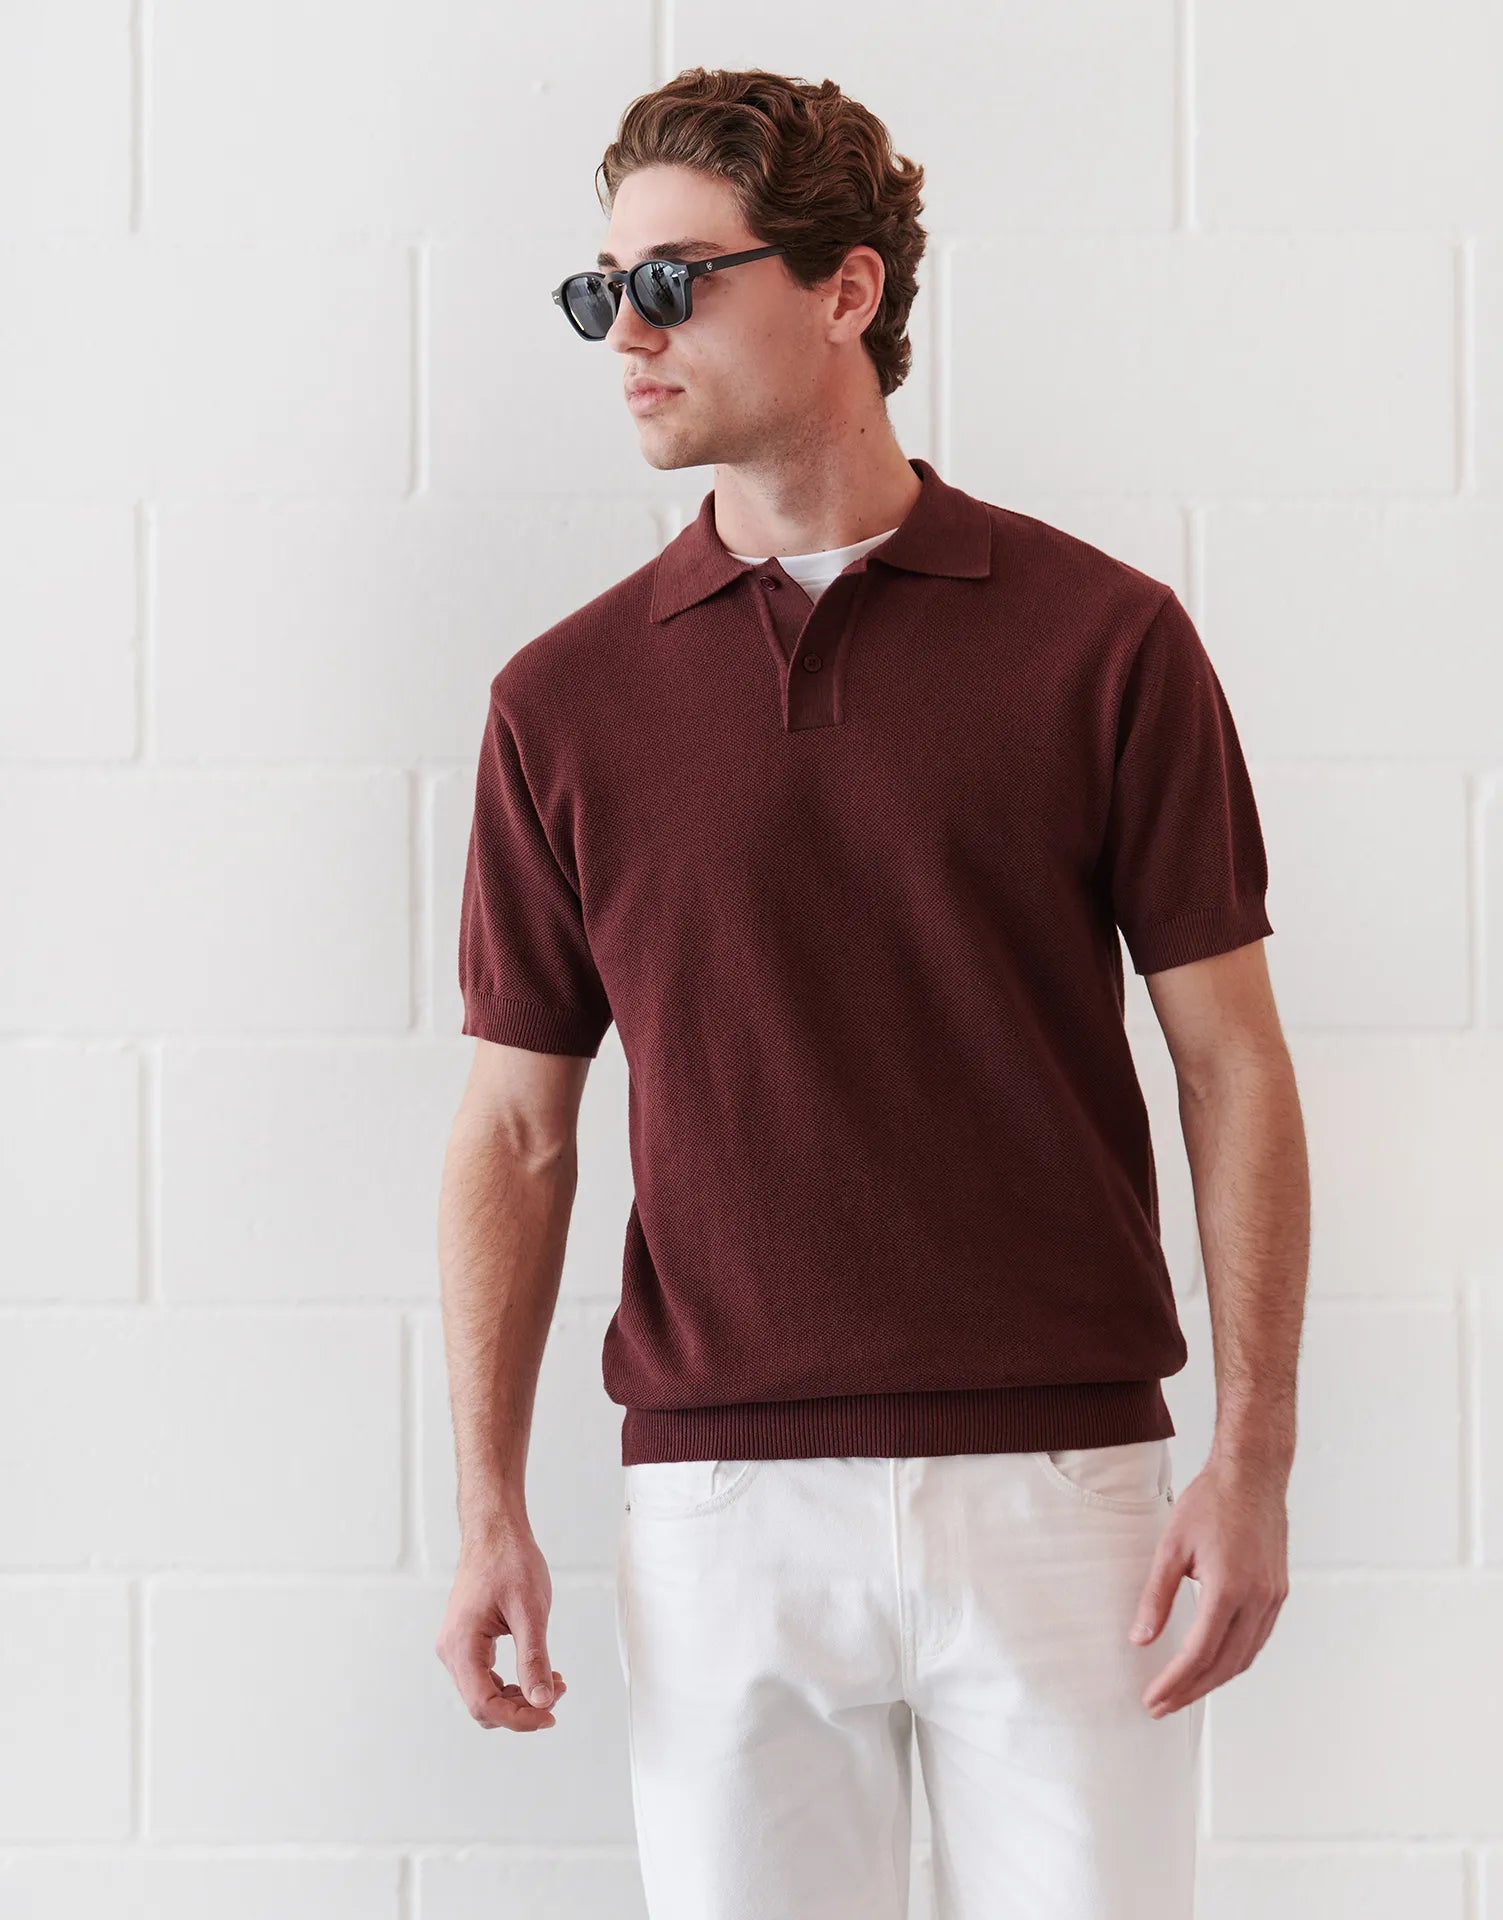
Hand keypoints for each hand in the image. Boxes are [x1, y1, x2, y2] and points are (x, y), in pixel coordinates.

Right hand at [435, 1519, 567, 1731]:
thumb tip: (542, 1701)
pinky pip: (485, 1676)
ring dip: (518, 1697)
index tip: (550, 1715)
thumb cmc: (509, 1560)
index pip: (484, 1704)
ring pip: (484, 1693)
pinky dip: (511, 1682)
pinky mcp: (467, 1640)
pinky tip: (537, 1671)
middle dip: (521, 1708)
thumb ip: (534, 1659)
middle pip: (482, 1705)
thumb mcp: (529, 1610)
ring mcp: (457, 1646)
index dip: (518, 1719)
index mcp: (461, 1645)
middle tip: (557, 1693)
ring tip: (553, 1681)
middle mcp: (452, 1651)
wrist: (495, 1531)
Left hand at [1128, 1451, 1289, 1717]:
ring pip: (1244, 1657)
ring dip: (1213, 1680)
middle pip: (1224, 1665)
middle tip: (1161, 1706)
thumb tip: (1141, 1639)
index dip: (1174, 1683)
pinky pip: (1257, 1639)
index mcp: (1229, 1589)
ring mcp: (1272, 1598)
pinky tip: (1214, 1663)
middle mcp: (1257, 1600)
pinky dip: (1234, 1659)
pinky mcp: (1278, 1592)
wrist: (1253, 1474)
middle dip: (1191, 1691)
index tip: (1152, 1700)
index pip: (1199, 1654)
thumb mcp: (1172, 1546)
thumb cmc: (1210, 1503)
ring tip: (1183, 1691)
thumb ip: (1157, 1597)